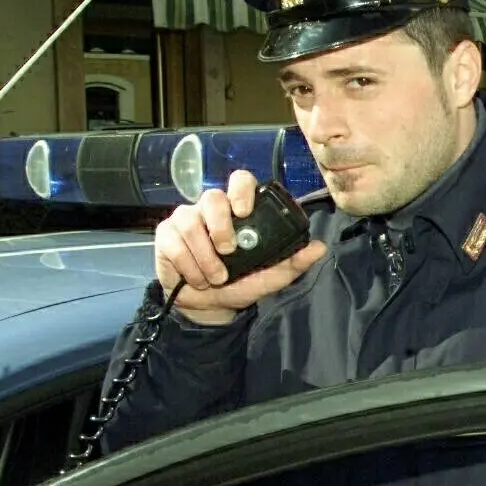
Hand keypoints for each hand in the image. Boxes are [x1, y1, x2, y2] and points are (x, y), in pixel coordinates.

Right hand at [154, 170, 325, 325]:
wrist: (208, 305)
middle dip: (220, 225)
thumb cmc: (239, 283)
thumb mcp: (270, 276)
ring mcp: (186, 219)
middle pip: (211, 198)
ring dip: (205, 256)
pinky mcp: (166, 236)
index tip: (243, 211)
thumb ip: (293, 262)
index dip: (240, 190)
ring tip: (217, 277)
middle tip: (228, 251)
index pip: (239, 181)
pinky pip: (175, 245)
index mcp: (238, 211)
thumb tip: (320, 247)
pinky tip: (198, 278)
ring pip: (190, 222)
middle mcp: (211, 209)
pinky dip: (189, 266)